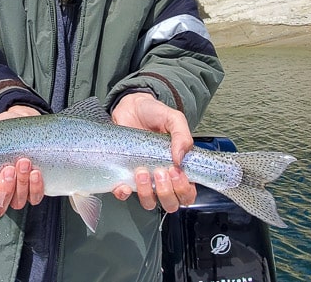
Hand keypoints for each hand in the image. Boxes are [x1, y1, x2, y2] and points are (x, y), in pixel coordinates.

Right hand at [0, 106, 45, 219]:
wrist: (19, 118)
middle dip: (3, 191)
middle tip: (7, 170)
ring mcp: (14, 191)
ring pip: (16, 202)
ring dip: (20, 184)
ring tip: (22, 162)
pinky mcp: (32, 187)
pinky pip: (34, 198)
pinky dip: (35, 188)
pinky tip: (35, 172)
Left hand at [110, 92, 196, 211]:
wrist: (131, 106)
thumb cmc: (155, 115)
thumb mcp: (174, 120)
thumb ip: (183, 136)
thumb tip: (180, 159)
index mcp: (178, 168)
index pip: (187, 194)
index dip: (184, 190)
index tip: (177, 172)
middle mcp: (162, 178)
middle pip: (170, 203)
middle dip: (166, 192)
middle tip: (161, 171)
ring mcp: (143, 179)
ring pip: (149, 202)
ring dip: (147, 192)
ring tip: (142, 171)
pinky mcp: (124, 176)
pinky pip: (124, 194)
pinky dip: (124, 192)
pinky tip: (124, 183)